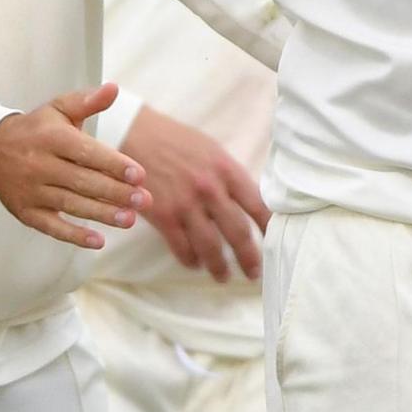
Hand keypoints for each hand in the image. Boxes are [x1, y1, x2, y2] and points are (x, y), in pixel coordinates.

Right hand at [0, 84, 151, 249]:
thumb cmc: (37, 129)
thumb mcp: (58, 108)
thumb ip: (87, 101)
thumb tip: (114, 88)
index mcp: (51, 138)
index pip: (86, 153)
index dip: (113, 164)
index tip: (139, 175)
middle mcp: (40, 165)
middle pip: (82, 182)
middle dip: (115, 192)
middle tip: (144, 200)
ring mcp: (31, 191)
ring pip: (71, 205)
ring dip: (102, 214)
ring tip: (130, 219)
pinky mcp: (25, 212)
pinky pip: (51, 227)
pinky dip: (74, 235)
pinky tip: (98, 241)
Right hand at [120, 106, 270, 281]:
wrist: (135, 134)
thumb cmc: (176, 141)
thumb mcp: (212, 150)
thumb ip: (230, 176)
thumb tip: (249, 202)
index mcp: (227, 170)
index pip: (258, 206)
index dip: (270, 228)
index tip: (276, 242)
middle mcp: (210, 189)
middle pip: (238, 232)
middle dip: (249, 257)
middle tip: (254, 273)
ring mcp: (186, 205)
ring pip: (211, 247)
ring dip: (220, 267)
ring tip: (224, 277)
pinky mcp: (163, 216)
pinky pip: (182, 248)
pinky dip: (191, 260)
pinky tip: (195, 264)